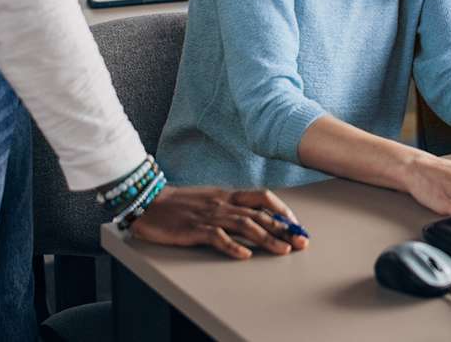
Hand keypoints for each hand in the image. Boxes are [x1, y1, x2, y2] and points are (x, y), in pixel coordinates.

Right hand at [130, 185, 309, 259]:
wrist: (148, 201)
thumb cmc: (180, 203)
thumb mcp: (211, 199)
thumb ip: (231, 205)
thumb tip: (254, 216)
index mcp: (228, 195)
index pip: (263, 198)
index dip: (283, 210)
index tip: (297, 224)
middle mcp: (224, 204)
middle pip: (260, 215)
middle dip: (284, 228)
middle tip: (302, 241)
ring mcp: (210, 216)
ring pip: (245, 226)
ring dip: (267, 238)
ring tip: (283, 250)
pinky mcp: (194, 229)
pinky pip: (217, 238)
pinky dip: (232, 246)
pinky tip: (245, 255)